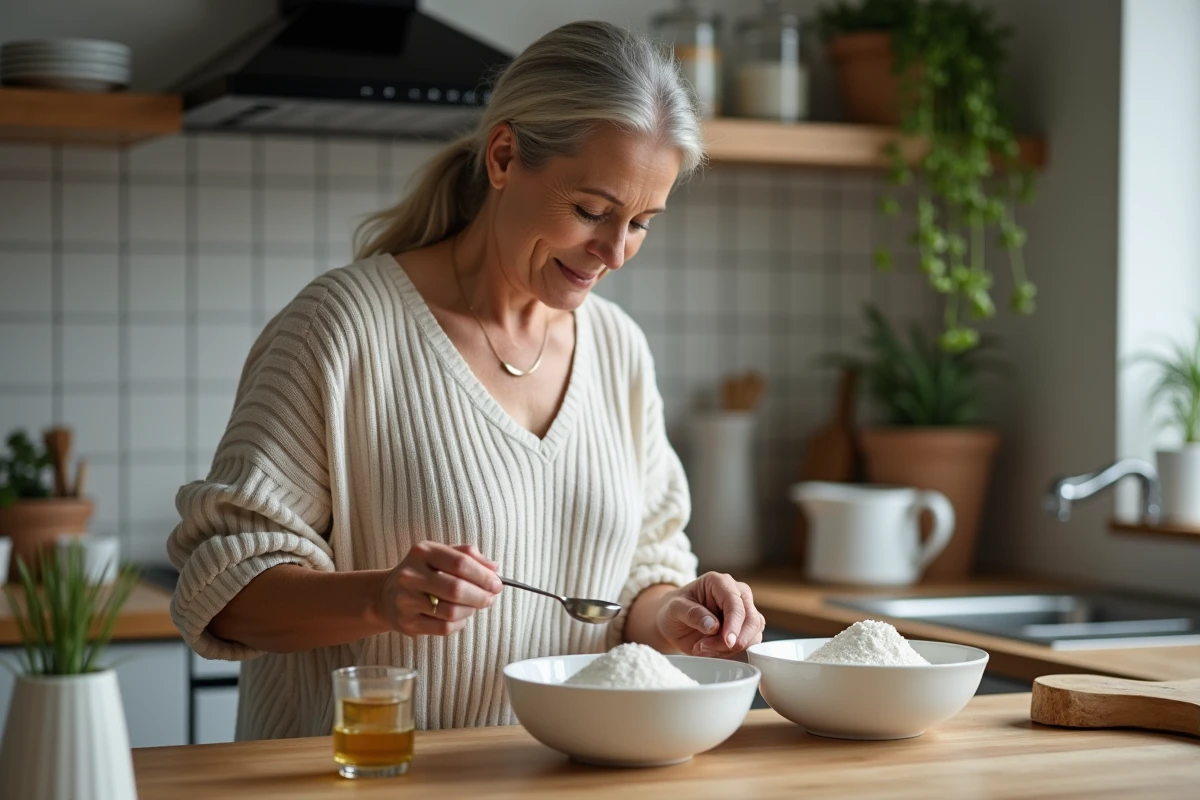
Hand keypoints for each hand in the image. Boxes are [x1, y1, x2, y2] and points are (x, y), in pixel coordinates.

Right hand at [375, 542, 501, 636]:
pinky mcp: (407, 622)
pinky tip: (459, 617)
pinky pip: (444, 628)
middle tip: (490, 598)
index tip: (497, 584)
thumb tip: (494, 568)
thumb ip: (468, 556)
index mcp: (423, 552)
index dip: (484, 576)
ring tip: (473, 606)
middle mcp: (410, 574)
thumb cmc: (424, 572)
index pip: (461, 562)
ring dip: (470, 611)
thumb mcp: (441, 555)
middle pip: (456, 589)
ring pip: (451, 612)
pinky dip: (459, 624)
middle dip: (481, 596)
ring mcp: (406, 600)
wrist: (386, 594)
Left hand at [655, 572, 765, 657]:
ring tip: (702, 648)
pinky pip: (748, 645)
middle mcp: (736, 593)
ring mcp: (743, 612)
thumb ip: (692, 614)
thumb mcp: (674, 609)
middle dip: (734, 640)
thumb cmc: (673, 610)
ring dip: (730, 649)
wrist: (673, 623)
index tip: (728, 641)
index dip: (734, 623)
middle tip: (706, 648)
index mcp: (718, 582)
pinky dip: (732, 654)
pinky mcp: (744, 629)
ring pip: (753, 634)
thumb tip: (713, 626)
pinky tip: (712, 652)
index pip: (735, 602)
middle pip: (752, 619)